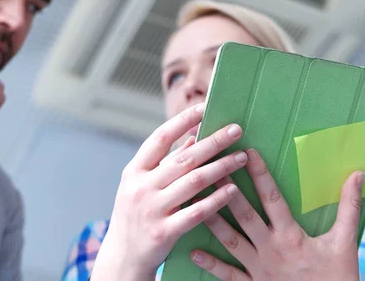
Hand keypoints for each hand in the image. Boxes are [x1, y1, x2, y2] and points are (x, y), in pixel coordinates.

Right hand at [92, 103, 248, 280]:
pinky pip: (196, 212)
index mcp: (134, 171)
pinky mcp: (164, 232)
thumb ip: (164, 163)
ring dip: (222, 167)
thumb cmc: (136, 215)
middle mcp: (141, 187)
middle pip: (184, 158)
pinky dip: (217, 199)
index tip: (206, 107)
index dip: (183, 120)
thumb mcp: (140, 186)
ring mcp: (152, 209)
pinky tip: (234, 189)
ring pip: (194, 182)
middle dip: (213, 142)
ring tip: (242, 157)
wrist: (122, 256)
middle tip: (236, 129)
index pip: (160, 138)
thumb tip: (193, 137)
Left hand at [191, 149, 363, 280]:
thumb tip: (356, 175)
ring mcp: (260, 269)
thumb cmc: (338, 278)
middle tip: (210, 170)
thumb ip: (349, 207)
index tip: (247, 153)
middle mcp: (271, 249)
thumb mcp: (346, 242)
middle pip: (244, 215)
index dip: (259, 174)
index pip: (273, 198)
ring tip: (193, 204)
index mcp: (292, 236)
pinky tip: (194, 253)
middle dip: (226, 192)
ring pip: (231, 241)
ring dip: (212, 222)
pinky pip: (229, 276)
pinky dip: (212, 265)